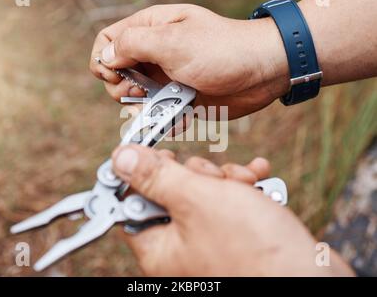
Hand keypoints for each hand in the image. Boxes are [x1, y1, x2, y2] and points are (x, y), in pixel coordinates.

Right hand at [90, 4, 289, 118]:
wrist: (262, 72)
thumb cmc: (222, 50)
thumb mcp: (173, 41)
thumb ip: (132, 45)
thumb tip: (105, 58)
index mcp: (150, 29)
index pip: (107, 42)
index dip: (104, 61)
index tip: (118, 76)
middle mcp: (155, 53)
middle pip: (116, 74)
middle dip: (123, 89)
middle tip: (142, 92)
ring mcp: (167, 77)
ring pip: (136, 98)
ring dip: (144, 108)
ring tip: (163, 107)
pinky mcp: (179, 98)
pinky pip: (159, 113)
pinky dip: (164, 120)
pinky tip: (179, 116)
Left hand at [111, 145, 352, 275]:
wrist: (310, 277)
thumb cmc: (254, 251)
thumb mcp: (197, 201)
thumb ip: (156, 177)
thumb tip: (121, 159)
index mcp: (160, 246)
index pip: (134, 201)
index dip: (143, 173)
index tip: (160, 154)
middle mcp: (182, 247)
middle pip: (172, 192)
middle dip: (196, 174)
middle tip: (212, 176)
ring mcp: (210, 241)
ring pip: (204, 193)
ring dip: (224, 178)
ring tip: (245, 183)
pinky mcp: (236, 236)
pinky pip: (229, 202)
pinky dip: (242, 188)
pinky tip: (258, 179)